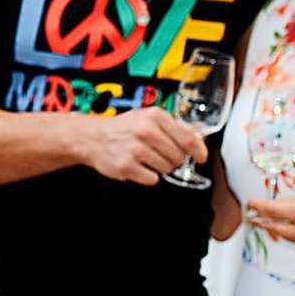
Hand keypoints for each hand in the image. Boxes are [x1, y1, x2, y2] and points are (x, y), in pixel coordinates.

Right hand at [81, 107, 207, 185]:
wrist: (93, 137)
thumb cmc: (122, 128)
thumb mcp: (147, 118)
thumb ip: (172, 127)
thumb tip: (198, 138)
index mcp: (155, 116)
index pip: (188, 138)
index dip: (199, 150)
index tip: (201, 156)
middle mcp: (146, 131)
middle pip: (179, 156)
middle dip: (174, 159)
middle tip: (161, 154)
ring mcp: (136, 149)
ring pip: (167, 169)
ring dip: (160, 167)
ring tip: (146, 158)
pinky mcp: (127, 166)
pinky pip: (152, 179)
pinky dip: (148, 175)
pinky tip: (138, 165)